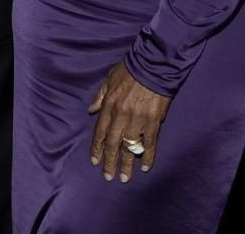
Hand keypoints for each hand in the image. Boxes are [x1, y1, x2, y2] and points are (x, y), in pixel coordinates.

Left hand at [88, 61, 171, 182]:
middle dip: (110, 162)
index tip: (95, 162)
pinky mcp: (153, 122)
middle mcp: (121, 117)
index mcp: (109, 106)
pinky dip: (148, 157)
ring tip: (125, 178)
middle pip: (113, 144)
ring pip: (130, 148)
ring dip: (127, 164)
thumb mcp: (109, 80)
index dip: (97, 149)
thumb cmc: (130, 70)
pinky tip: (145, 167)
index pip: (100, 132)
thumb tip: (91, 110)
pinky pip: (150, 144)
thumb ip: (100, 97)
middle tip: (109, 177)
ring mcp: (138, 121)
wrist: (153, 66)